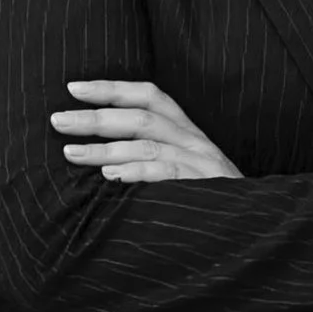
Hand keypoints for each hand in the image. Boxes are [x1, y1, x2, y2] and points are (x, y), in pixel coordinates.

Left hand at [50, 80, 243, 181]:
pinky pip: (167, 172)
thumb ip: (149, 154)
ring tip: (71, 152)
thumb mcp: (182, 168)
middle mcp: (194, 140)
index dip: (112, 88)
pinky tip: (109, 176)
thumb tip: (97, 152)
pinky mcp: (205, 187)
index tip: (74, 88)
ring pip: (148, 144)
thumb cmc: (208, 199)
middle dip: (96, 117)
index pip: (149, 95)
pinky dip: (136, 172)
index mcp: (186, 130)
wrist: (254, 224)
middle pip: (141, 117)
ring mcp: (201, 162)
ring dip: (105, 147)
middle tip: (58, 120)